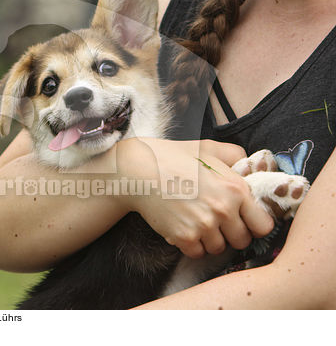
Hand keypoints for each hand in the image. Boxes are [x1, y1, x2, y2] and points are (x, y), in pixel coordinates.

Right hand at [117, 138, 274, 257]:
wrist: (137, 170)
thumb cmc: (172, 157)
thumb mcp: (208, 148)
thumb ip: (235, 155)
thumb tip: (251, 166)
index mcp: (236, 188)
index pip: (264, 226)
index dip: (254, 224)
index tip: (242, 220)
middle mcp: (224, 209)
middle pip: (242, 241)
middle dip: (231, 234)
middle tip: (216, 222)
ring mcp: (204, 225)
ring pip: (219, 248)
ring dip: (210, 240)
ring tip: (197, 222)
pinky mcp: (184, 236)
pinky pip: (198, 253)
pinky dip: (192, 245)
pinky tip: (184, 227)